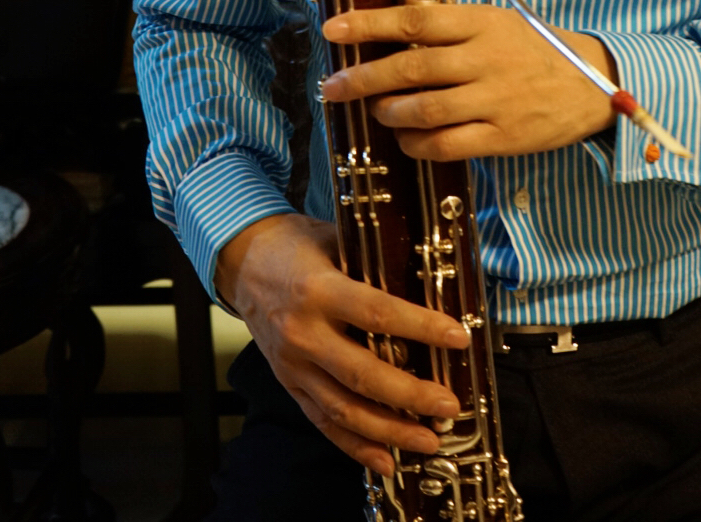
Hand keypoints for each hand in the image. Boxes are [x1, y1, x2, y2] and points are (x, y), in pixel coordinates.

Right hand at [214, 212, 468, 476]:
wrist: (242, 262)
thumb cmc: (296, 245)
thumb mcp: (335, 238)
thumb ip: (374, 261)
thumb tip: (430, 279)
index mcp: (318, 289)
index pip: (377, 312)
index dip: (421, 327)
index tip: (458, 338)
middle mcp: (303, 333)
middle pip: (362, 373)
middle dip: (410, 395)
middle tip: (449, 406)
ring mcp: (293, 365)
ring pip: (343, 409)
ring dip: (389, 431)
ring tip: (428, 440)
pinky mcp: (289, 384)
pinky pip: (323, 421)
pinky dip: (354, 446)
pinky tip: (386, 462)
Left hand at [321, 0, 616, 158]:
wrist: (591, 85)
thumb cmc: (534, 49)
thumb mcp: (497, 22)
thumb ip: (450, 24)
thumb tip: (395, 18)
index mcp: (483, 23)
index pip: (415, 19)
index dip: (369, 24)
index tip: (333, 29)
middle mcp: (486, 59)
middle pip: (412, 68)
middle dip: (363, 78)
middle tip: (332, 86)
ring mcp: (495, 100)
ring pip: (423, 110)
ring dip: (388, 112)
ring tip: (375, 109)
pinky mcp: (502, 137)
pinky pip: (445, 145)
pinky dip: (416, 144)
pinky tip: (406, 138)